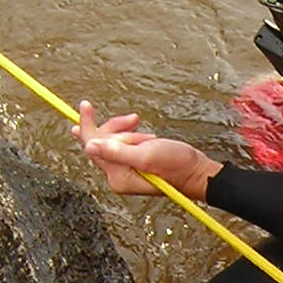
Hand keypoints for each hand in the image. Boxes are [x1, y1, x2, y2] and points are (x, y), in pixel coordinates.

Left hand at [72, 103, 221, 198]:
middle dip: (118, 128)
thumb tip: (89, 146)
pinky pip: (123, 143)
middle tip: (135, 120)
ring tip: (149, 138)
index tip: (86, 105)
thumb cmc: (177, 166)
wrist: (197, 171)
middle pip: (101, 141)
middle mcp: (118, 176)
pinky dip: (134, 136)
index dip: (88, 124)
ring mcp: (125, 170)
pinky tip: (147, 139)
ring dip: (130, 132)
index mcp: (118, 177)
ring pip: (113, 140)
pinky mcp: (132, 164)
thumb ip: (116, 152)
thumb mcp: (146, 155)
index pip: (92, 146)